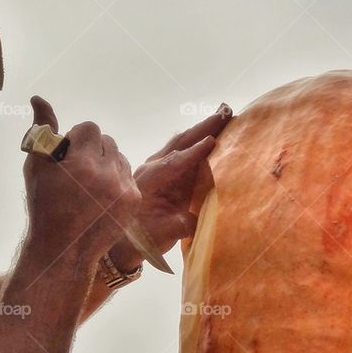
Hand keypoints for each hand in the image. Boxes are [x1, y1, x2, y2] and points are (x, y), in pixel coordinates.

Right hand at [23, 95, 141, 262]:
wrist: (62, 250)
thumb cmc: (43, 206)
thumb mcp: (36, 167)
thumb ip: (42, 130)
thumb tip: (38, 98)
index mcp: (81, 163)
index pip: (90, 128)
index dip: (76, 140)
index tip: (67, 157)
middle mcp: (106, 173)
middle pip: (107, 140)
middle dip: (92, 150)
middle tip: (77, 171)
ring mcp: (123, 188)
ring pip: (119, 156)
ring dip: (105, 163)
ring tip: (88, 185)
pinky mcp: (133, 200)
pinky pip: (127, 175)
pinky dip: (115, 180)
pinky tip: (99, 196)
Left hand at [109, 104, 232, 270]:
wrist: (126, 241)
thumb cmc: (142, 238)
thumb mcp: (161, 235)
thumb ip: (177, 226)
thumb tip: (194, 219)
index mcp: (150, 181)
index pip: (173, 164)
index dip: (193, 153)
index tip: (211, 141)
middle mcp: (154, 168)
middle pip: (179, 143)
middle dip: (203, 128)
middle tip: (225, 111)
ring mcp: (160, 167)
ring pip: (182, 143)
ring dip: (203, 128)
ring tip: (224, 113)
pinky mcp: (168, 171)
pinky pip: (184, 151)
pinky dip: (200, 138)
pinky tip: (215, 130)